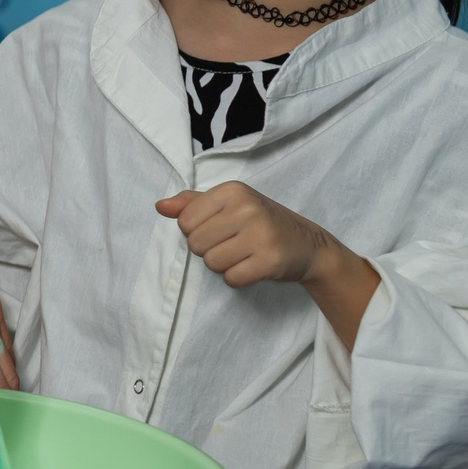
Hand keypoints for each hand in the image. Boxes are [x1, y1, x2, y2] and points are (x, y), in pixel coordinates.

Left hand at [157, 182, 381, 349]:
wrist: (309, 244)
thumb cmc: (260, 222)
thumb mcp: (228, 204)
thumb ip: (191, 204)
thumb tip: (160, 206)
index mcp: (232, 190)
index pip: (185, 221)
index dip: (196, 231)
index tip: (220, 229)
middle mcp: (247, 208)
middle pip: (196, 244)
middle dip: (209, 250)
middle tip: (234, 244)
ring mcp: (261, 234)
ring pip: (211, 263)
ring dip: (224, 265)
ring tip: (244, 254)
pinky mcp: (271, 261)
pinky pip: (231, 278)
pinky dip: (238, 278)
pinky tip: (254, 266)